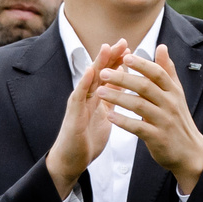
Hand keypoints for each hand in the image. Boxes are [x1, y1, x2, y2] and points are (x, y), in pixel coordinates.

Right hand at [46, 41, 122, 197]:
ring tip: (107, 48)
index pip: (108, 75)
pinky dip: (84, 82)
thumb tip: (125, 85)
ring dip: (98, 63)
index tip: (131, 47)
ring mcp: (78, 103)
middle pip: (100, 72)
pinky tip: (91, 72)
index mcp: (96, 97)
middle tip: (123, 41)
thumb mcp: (105, 114)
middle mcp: (86, 96)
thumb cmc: (88, 138)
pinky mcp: (73, 114)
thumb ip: (112, 98)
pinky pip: (79, 96)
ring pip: (89, 79)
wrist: (72, 160)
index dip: (119, 61)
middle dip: (111, 56)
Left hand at [97, 46, 202, 193]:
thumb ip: (167, 70)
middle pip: (145, 87)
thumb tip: (161, 46)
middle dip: (123, 78)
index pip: (157, 73)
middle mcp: (170, 104)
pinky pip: (137, 127)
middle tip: (103, 73)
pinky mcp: (158, 137)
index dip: (142, 64)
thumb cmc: (178, 119)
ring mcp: (164, 121)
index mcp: (173, 91)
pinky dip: (123, 121)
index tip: (125, 56)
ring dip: (118, 97)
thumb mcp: (176, 94)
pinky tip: (109, 115)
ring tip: (100, 92)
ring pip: (139, 105)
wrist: (189, 152)